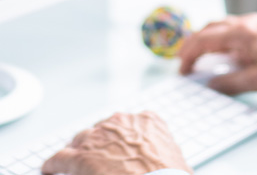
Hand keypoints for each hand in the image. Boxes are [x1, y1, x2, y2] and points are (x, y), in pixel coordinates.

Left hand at [41, 111, 191, 174]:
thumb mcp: (175, 157)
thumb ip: (166, 152)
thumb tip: (170, 164)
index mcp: (149, 120)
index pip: (130, 124)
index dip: (121, 138)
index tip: (118, 148)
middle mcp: (122, 122)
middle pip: (102, 129)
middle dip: (98, 143)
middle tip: (96, 159)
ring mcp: (99, 137)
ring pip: (80, 140)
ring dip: (77, 152)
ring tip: (70, 164)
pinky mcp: (80, 158)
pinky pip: (58, 159)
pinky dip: (53, 165)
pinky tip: (49, 171)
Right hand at [178, 12, 256, 93]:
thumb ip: (231, 83)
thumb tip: (211, 85)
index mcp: (243, 33)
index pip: (204, 39)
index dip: (189, 54)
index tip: (183, 70)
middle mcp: (248, 22)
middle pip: (210, 28)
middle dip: (194, 44)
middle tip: (184, 63)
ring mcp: (256, 22)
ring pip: (222, 25)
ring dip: (207, 39)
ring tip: (200, 57)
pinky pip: (234, 27)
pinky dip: (222, 37)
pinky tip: (224, 52)